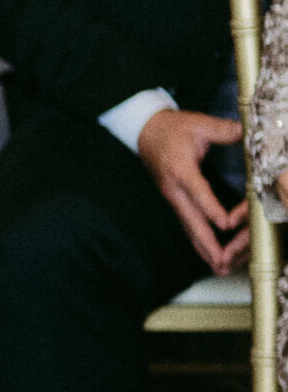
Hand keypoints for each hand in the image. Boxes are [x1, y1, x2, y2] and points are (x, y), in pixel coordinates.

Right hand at [139, 105, 248, 275]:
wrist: (145, 131)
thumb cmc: (172, 128)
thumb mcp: (198, 123)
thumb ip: (224, 130)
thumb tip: (247, 131)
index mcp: (180, 170)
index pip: (199, 194)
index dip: (214, 210)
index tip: (228, 224)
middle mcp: (174, 189)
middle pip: (191, 221)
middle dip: (207, 243)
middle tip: (221, 261)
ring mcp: (173, 197)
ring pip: (189, 228)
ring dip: (204, 248)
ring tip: (219, 267)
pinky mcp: (175, 201)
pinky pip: (187, 224)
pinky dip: (199, 241)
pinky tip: (209, 254)